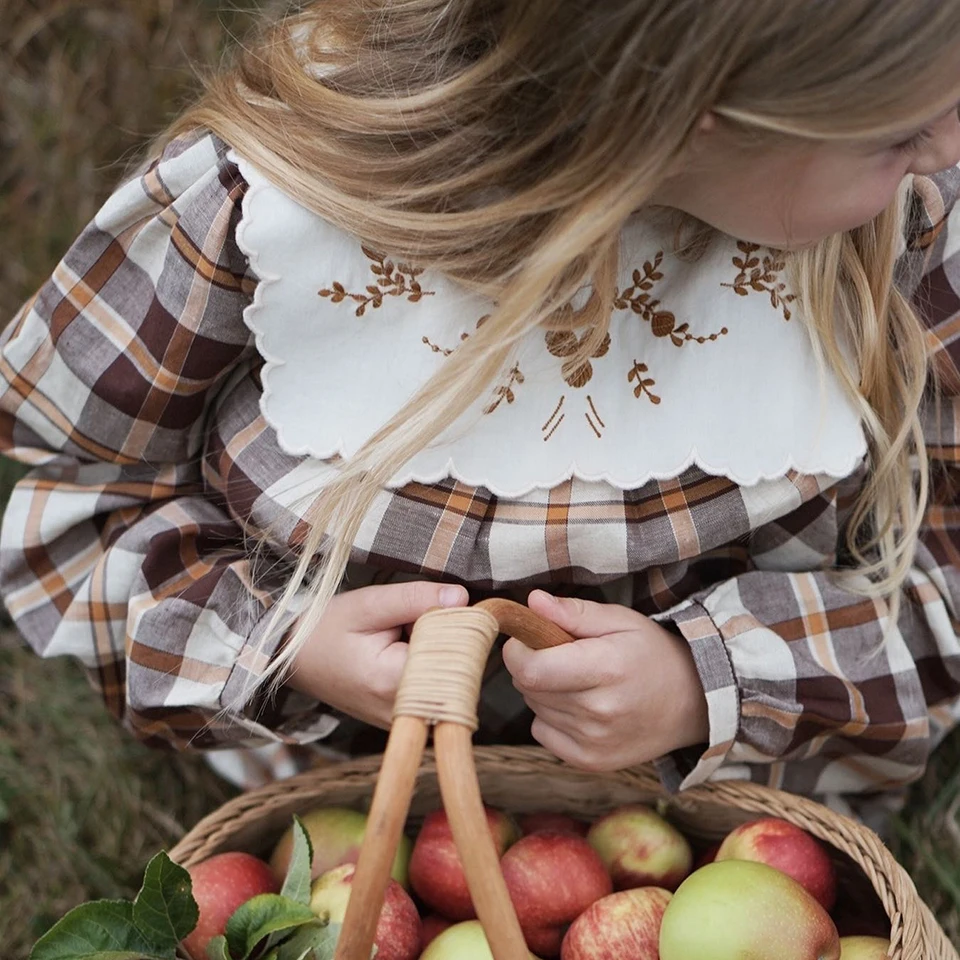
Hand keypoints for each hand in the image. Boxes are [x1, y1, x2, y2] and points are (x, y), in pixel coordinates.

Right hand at [286, 581, 468, 727]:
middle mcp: (404, 712)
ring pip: (451, 677)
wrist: (293, 660)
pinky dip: (430, 665)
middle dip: (447, 636)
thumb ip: (416, 599)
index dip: (457, 621)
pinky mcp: (406, 719)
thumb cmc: (326, 629)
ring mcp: (405, 720)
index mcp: (394, 683)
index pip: (456, 650)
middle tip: (411, 620)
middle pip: (458, 666)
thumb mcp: (368, 604)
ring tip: (403, 636)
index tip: (444, 604)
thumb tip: (464, 598)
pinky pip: (437, 687)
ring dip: (438, 650)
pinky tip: (403, 652)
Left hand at [502, 590, 708, 771]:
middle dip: (533, 665)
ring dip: (544, 690)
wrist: (692, 702)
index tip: (528, 639)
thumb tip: (533, 602)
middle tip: (562, 656)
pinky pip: (542, 733)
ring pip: (534, 708)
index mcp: (606, 668)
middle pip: (528, 687)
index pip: (531, 669)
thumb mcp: (620, 621)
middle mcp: (599, 710)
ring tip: (579, 680)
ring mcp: (595, 741)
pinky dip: (551, 717)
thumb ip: (573, 612)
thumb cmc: (652, 654)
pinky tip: (580, 706)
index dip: (517, 651)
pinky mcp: (591, 760)